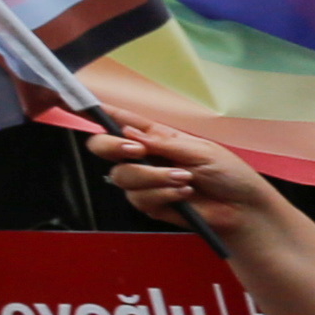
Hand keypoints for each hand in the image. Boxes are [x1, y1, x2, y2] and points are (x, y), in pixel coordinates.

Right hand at [88, 115, 280, 233]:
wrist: (242, 210)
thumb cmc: (229, 174)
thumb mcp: (201, 150)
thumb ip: (163, 143)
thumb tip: (128, 132)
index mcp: (156, 137)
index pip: (120, 120)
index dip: (97, 112)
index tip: (72, 103)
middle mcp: (145, 157)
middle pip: (104, 147)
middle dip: (112, 147)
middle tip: (136, 151)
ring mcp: (145, 181)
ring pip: (122, 176)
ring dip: (153, 178)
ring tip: (184, 180)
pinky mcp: (150, 204)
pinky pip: (139, 199)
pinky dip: (163, 195)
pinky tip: (184, 195)